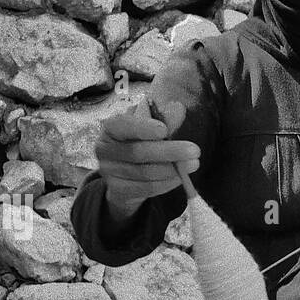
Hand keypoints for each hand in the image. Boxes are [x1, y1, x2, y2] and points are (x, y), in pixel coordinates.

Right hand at [96, 97, 199, 218]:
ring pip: (144, 172)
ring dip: (172, 170)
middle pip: (138, 152)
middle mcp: (105, 149)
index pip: (124, 125)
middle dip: (169, 151)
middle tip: (195, 151)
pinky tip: (180, 178)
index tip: (164, 130)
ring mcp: (109, 172)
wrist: (125, 176)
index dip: (143, 128)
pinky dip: (166, 184)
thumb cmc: (140, 143)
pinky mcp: (118, 191)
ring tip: (193, 164)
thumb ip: (163, 118)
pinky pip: (146, 188)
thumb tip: (178, 109)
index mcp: (111, 128)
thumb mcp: (150, 127)